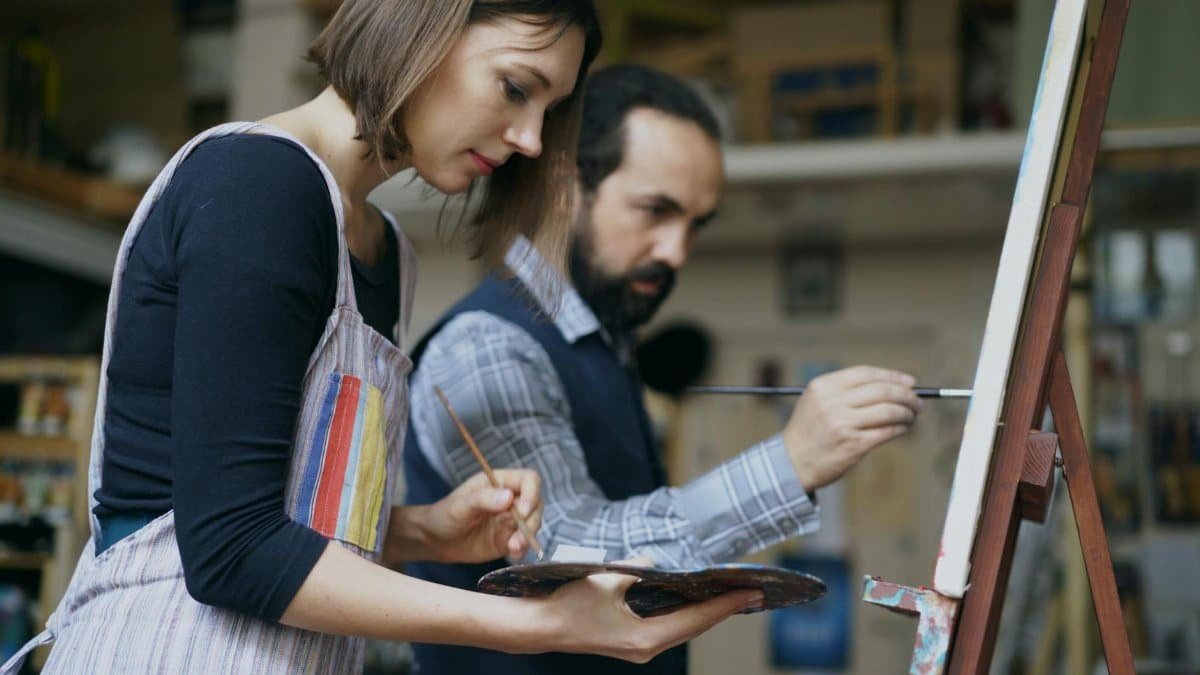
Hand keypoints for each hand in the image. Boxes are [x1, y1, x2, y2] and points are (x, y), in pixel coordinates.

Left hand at [391, 469, 542, 563]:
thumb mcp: (460, 506)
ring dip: (528, 536)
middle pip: (536, 504)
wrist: (435, 541)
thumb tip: (509, 498)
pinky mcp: (508, 540)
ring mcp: (510, 520)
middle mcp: (509, 499)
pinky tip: (513, 553)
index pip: (529, 480)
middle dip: (531, 520)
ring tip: (514, 547)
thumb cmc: (444, 515)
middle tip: (518, 535)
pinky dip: (523, 549)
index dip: (532, 493)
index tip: (523, 510)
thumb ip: (483, 499)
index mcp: (499, 482)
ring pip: (533, 524)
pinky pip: (524, 543)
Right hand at [534, 557, 761, 662]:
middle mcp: (647, 648)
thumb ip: (634, 569)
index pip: (696, 619)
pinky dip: (686, 616)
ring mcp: (639, 648)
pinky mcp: (631, 642)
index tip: (750, 593)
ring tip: (731, 596)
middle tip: (751, 592)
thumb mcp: (605, 579)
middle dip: (723, 609)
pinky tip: (695, 602)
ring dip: (706, 613)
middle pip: (695, 627)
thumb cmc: (569, 603)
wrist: (540, 627)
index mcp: (645, 637)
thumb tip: (651, 561)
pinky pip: (668, 629)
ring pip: (683, 630)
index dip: (725, 605)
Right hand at [782, 366, 921, 490]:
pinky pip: (887, 432)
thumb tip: (891, 386)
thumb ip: (845, 391)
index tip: (910, 382)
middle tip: (918, 401)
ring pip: (889, 411)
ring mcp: (843, 424)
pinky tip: (903, 428)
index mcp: (823, 386)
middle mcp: (832, 402)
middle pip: (882, 391)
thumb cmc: (809, 430)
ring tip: (912, 416)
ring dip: (907, 413)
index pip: (866, 374)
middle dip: (907, 395)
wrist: (792, 461)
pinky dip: (900, 428)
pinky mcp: (853, 445)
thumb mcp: (817, 401)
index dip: (892, 376)